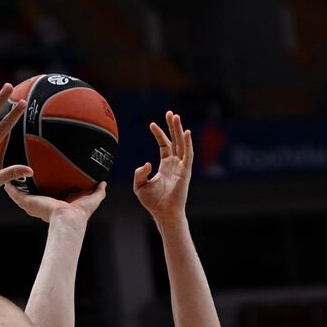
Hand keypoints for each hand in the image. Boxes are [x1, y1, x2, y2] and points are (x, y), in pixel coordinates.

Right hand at [4, 180, 106, 225]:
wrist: (69, 219)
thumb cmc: (79, 213)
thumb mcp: (91, 199)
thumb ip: (98, 192)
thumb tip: (103, 183)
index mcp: (54, 206)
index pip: (46, 197)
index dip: (42, 190)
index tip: (40, 181)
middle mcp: (42, 206)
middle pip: (31, 196)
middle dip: (26, 188)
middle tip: (21, 177)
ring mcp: (33, 205)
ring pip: (21, 195)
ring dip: (15, 186)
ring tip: (9, 176)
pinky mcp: (28, 203)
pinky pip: (15, 194)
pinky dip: (10, 188)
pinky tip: (5, 181)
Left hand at [133, 110, 192, 227]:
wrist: (164, 213)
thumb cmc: (153, 202)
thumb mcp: (139, 186)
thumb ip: (139, 173)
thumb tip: (147, 163)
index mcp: (165, 166)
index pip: (164, 145)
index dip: (159, 134)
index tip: (152, 124)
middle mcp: (175, 164)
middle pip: (175, 141)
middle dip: (172, 127)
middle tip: (170, 113)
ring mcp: (181, 167)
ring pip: (181, 144)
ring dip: (179, 130)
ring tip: (176, 117)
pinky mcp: (186, 172)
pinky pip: (188, 155)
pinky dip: (187, 143)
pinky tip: (186, 132)